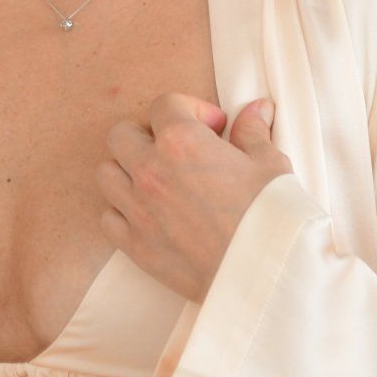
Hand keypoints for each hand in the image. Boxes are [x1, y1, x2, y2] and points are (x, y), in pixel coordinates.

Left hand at [96, 93, 291, 302]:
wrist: (263, 273)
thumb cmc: (270, 215)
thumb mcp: (269, 163)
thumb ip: (252, 131)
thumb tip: (256, 109)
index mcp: (182, 141)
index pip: (164, 104)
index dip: (190, 109)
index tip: (213, 127)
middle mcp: (151, 170)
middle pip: (122, 134)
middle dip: (148, 134)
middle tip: (177, 149)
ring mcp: (138, 209)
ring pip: (107, 173)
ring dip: (128, 170)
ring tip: (158, 179)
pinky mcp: (135, 245)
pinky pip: (108, 218)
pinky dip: (123, 212)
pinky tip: (151, 214)